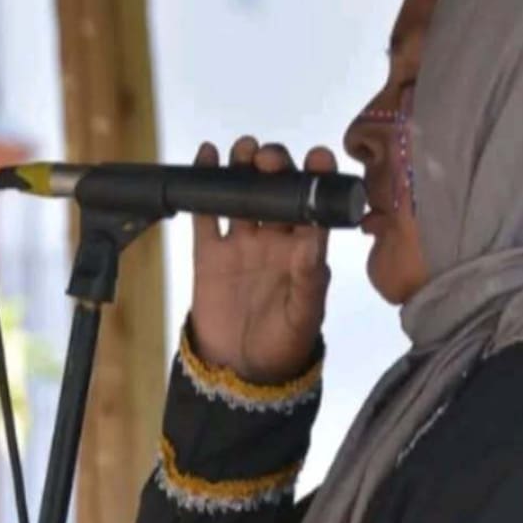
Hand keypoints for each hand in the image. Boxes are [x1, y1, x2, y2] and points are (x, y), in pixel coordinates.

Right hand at [189, 136, 333, 381]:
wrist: (240, 371)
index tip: (318, 156)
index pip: (315, 205)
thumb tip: (314, 239)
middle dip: (276, 166)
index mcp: (306, 251)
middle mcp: (276, 239)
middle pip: (277, 190)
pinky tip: (207, 156)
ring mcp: (242, 242)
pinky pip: (206, 212)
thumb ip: (310, 278)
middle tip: (268, 159)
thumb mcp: (304, 316)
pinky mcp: (209, 251)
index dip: (318, 177)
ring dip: (243, 167)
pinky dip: (204, 182)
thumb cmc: (284, 346)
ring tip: (242, 151)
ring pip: (243, 193)